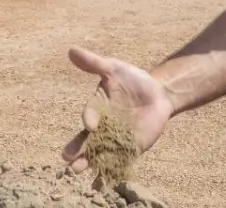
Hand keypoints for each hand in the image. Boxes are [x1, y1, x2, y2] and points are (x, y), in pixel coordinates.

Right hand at [61, 47, 173, 172]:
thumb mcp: (114, 68)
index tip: (90, 125)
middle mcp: (102, 126)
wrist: (158, 93)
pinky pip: (120, 158)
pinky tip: (106, 175)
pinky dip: (114, 166)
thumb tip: (71, 50)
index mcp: (96, 107)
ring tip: (78, 170)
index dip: (89, 120)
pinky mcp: (131, 148)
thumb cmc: (132, 79)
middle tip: (66, 159)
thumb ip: (93, 63)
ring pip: (99, 152)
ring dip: (89, 161)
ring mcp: (116, 139)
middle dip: (77, 149)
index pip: (89, 115)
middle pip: (86, 140)